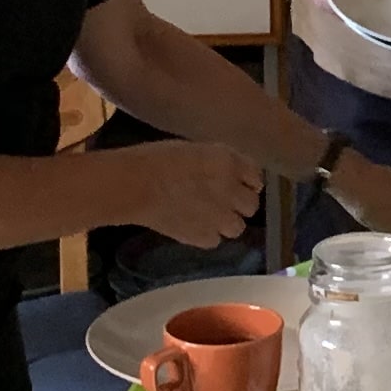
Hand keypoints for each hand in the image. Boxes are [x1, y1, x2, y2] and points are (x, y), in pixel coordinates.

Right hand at [125, 139, 261, 246]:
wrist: (134, 185)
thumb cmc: (157, 159)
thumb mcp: (194, 150)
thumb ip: (217, 162)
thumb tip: (226, 173)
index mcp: (228, 162)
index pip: (256, 176)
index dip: (247, 181)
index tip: (238, 183)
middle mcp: (231, 190)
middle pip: (251, 205)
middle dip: (239, 204)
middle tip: (223, 202)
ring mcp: (219, 217)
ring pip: (237, 227)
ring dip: (226, 222)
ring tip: (208, 218)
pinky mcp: (203, 237)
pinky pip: (214, 240)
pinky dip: (206, 235)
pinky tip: (192, 226)